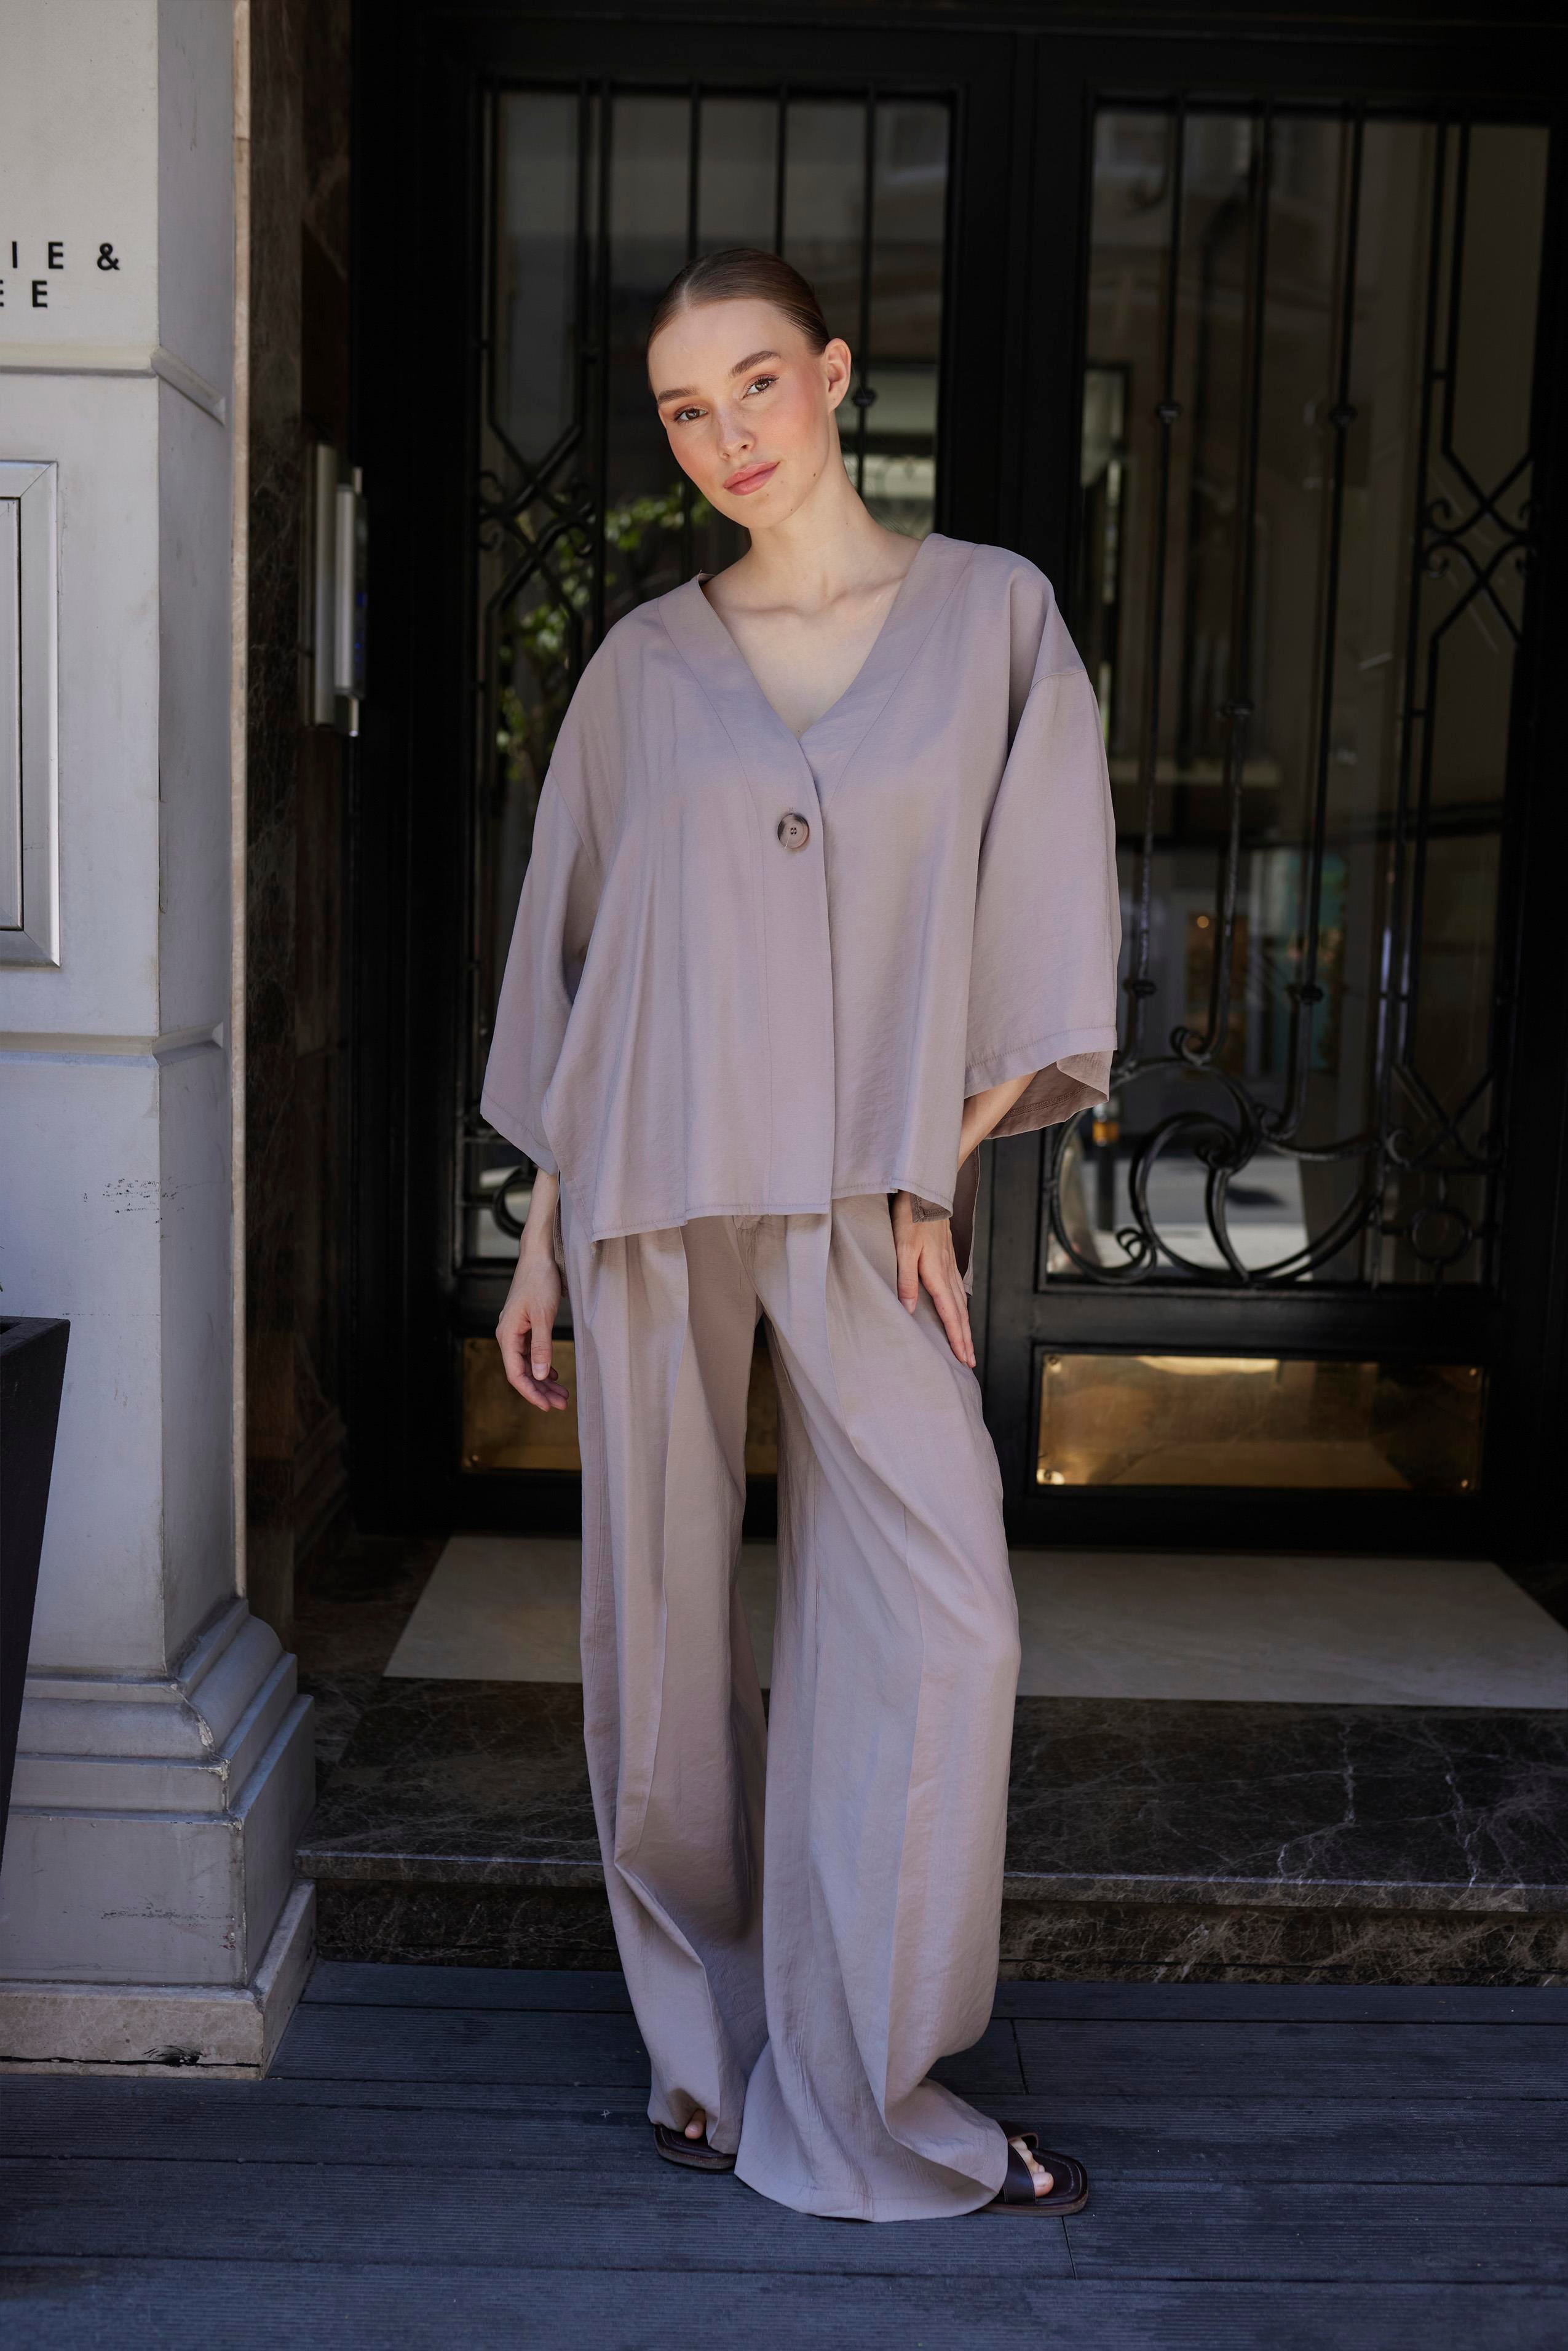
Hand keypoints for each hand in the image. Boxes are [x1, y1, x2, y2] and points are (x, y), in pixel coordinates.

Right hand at [496, 1175, 569, 1410]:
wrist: (539, 1256)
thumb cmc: (540, 1281)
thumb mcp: (544, 1316)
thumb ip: (542, 1347)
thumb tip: (542, 1375)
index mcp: (507, 1335)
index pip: (516, 1374)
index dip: (531, 1393)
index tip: (547, 1407)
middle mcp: (508, 1335)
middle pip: (522, 1372)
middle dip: (541, 1390)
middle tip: (562, 1404)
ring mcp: (516, 1331)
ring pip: (528, 1363)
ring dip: (544, 1379)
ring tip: (562, 1394)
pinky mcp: (525, 1325)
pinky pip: (531, 1353)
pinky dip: (543, 1365)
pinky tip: (555, 1374)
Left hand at [890, 1191, 974, 1368]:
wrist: (925, 1191)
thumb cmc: (911, 1217)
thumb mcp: (902, 1248)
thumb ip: (906, 1279)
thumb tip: (911, 1310)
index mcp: (937, 1273)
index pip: (950, 1313)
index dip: (956, 1338)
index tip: (964, 1358)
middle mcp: (947, 1272)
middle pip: (960, 1312)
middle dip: (965, 1338)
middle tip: (970, 1362)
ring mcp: (949, 1264)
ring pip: (961, 1301)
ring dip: (964, 1325)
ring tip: (967, 1343)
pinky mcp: (946, 1257)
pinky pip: (957, 1289)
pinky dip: (961, 1306)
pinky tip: (960, 1310)